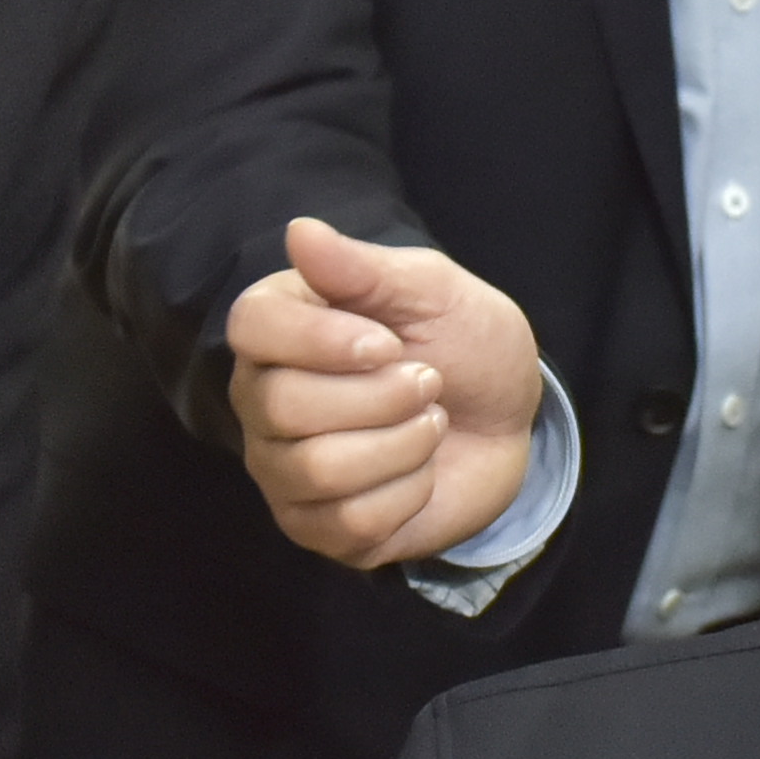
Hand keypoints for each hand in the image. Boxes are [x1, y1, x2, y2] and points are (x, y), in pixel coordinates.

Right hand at [226, 218, 545, 570]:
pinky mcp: (316, 526)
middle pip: (285, 407)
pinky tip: (421, 474)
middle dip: (384, 397)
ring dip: (403, 446)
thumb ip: (365, 268)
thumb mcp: (432, 290)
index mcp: (280, 327)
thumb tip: (300, 232)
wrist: (508, 419)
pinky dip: (408, 495)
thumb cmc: (464, 344)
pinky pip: (348, 523)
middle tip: (429, 382)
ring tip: (429, 423)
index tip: (387, 342)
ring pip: (318, 470)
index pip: (251, 328)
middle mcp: (263, 399)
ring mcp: (283, 469)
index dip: (320, 341)